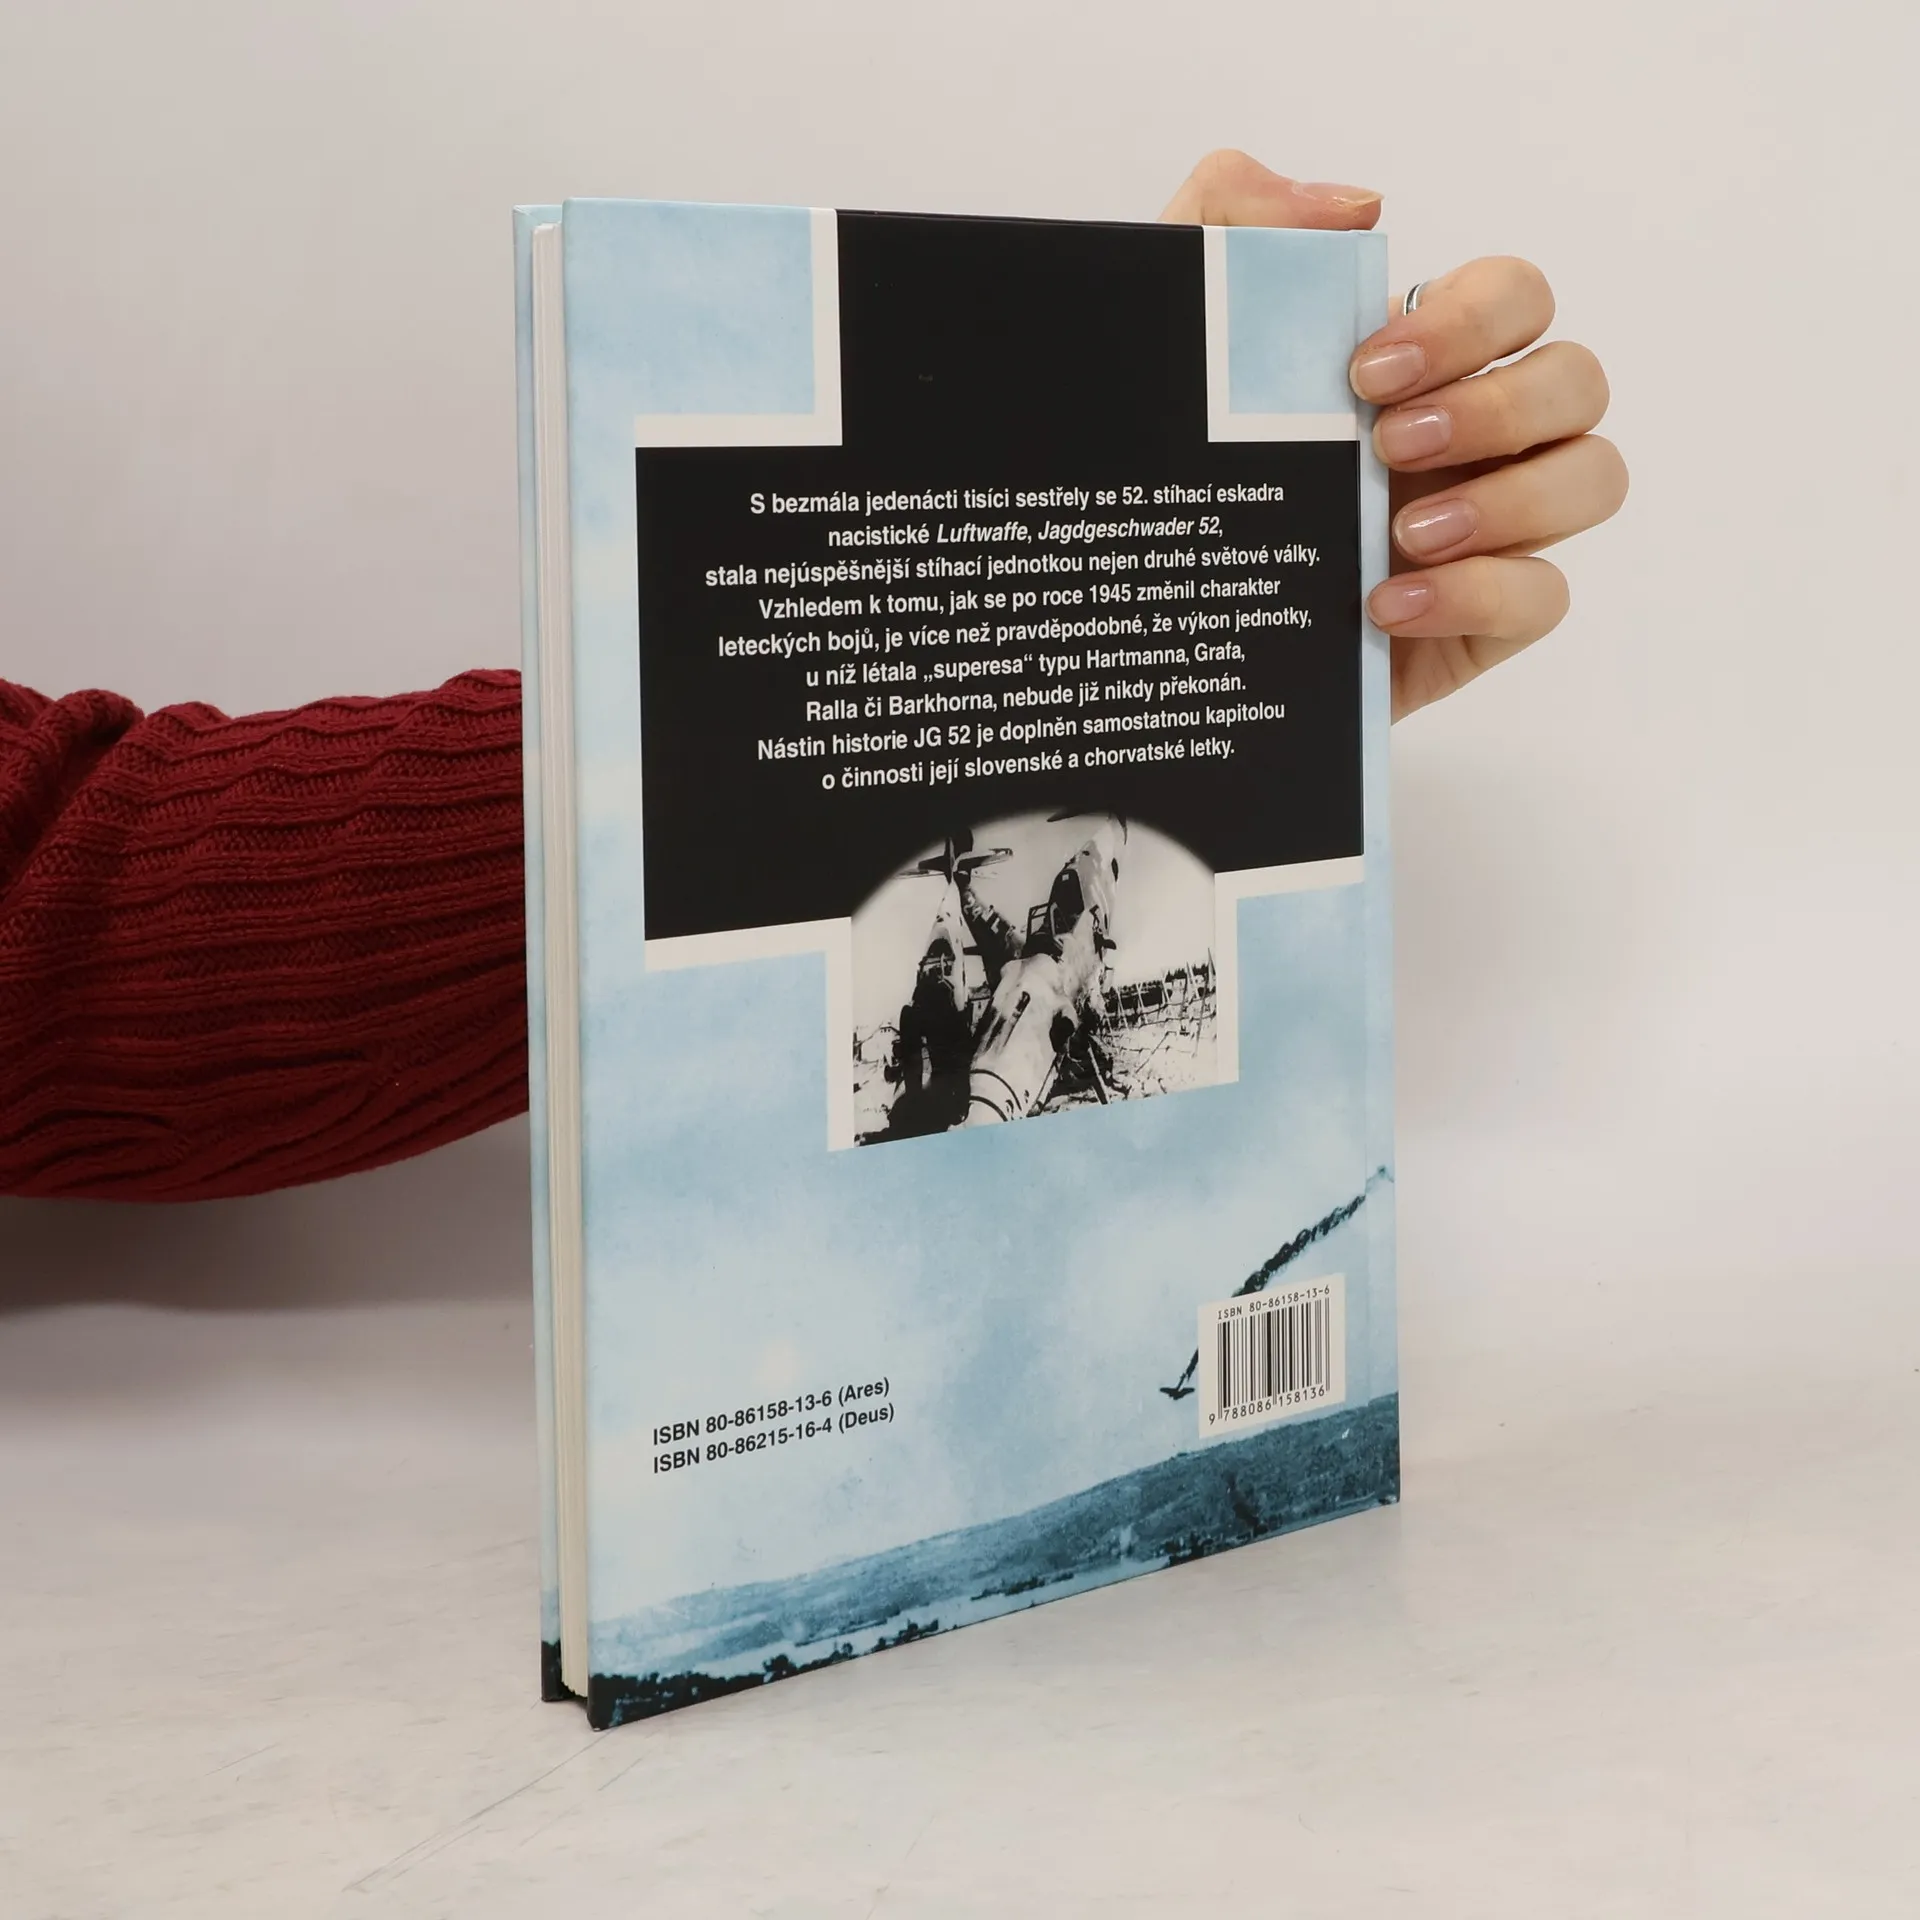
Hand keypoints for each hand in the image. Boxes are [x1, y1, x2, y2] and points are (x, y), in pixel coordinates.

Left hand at [1162, 151, 1626, 719]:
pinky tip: (1385, 605)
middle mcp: (1480, 437)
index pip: (1515, 296)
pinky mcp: (1487, 620)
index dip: (1470, 319)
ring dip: (1512, 497)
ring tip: (1402, 530)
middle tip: (1387, 444)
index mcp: (1426, 365)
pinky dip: (1476, 594)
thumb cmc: (1186, 479)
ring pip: (1594, 477)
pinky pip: (1544, 595)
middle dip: (1497, 405)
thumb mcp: (1174, 345)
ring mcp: (1494, 528)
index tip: (1366, 370)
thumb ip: (1226, 222)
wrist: (1163, 622)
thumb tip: (1356, 206)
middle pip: (1577, 379)